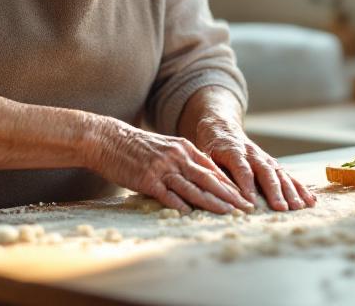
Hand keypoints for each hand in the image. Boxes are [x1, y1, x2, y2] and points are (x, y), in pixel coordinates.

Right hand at [82, 118, 254, 213]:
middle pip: (209, 179)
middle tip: (247, 207)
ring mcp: (162, 168)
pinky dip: (179, 204)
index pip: (213, 169)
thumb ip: (184, 160)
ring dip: (212, 202)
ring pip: (193, 188)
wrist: (108, 139)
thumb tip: (203, 177)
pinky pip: (167, 194)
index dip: (231, 184)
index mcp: (184, 148)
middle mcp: (177, 157)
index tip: (245, 195)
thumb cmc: (136, 146)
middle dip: (230, 195)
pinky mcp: (147, 180)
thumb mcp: (166, 147)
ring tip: (229, 212)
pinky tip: (190, 213)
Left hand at [194, 117, 316, 211]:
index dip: (247, 185)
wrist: (221, 127)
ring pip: (280, 174)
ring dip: (290, 191)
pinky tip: (310, 201)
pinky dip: (300, 188)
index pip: (242, 168)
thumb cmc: (209, 146)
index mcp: (233, 150)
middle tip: (282, 208)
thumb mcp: (203, 154)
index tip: (252, 202)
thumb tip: (208, 190)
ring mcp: (265, 158)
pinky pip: (289, 176)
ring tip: (298, 207)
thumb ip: (208, 170)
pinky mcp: (273, 164)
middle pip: (266, 172)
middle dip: (275, 191)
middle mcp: (253, 153)